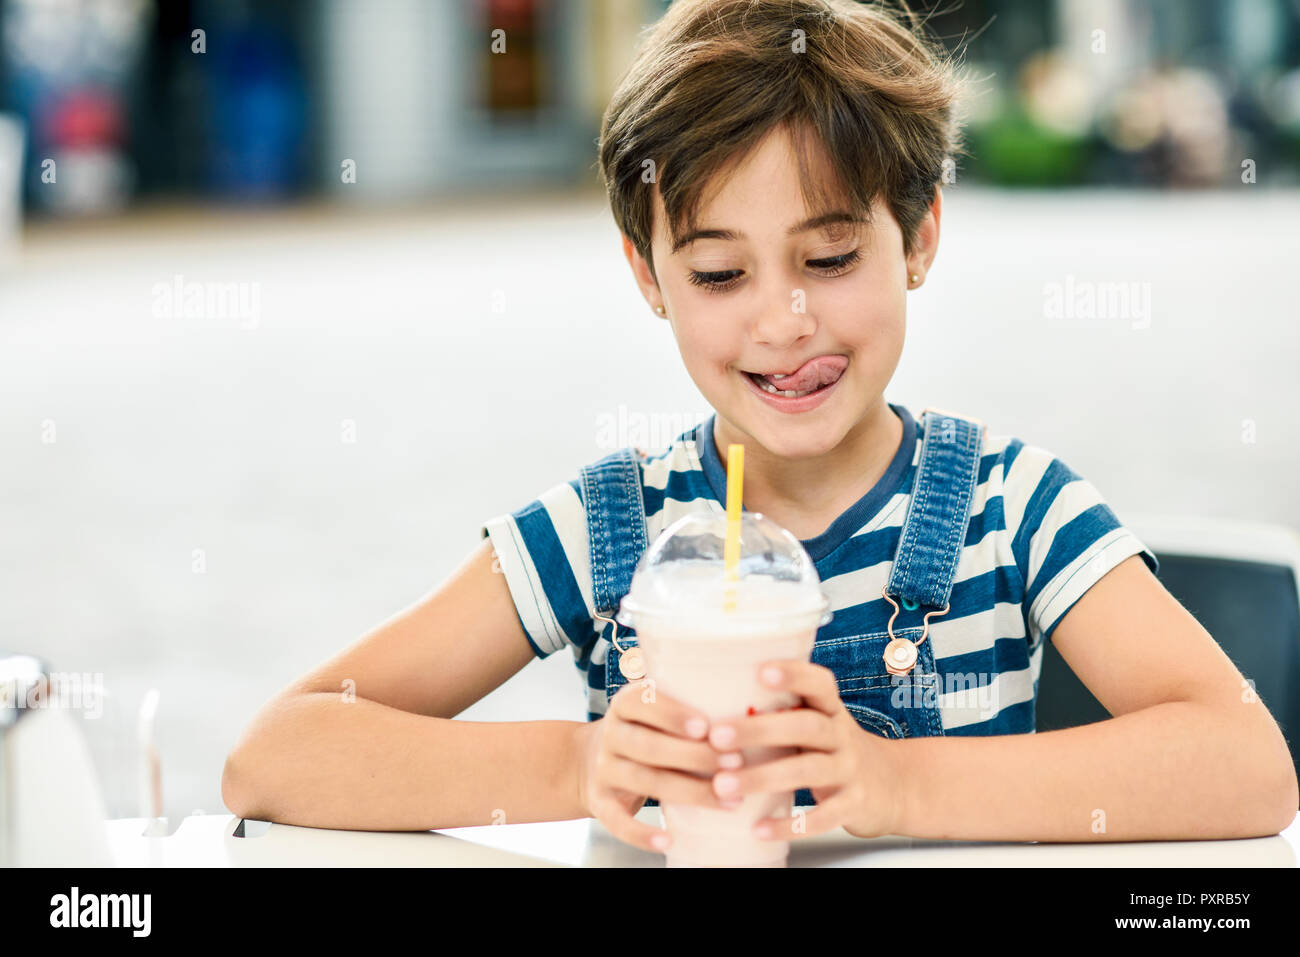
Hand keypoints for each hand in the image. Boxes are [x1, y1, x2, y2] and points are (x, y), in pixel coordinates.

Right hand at [575, 680, 745, 852]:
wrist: (591, 760)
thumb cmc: (646, 731)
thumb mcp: (655, 710)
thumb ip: (689, 702)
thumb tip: (750, 707)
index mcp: (625, 704)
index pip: (643, 702)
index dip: (672, 714)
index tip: (706, 726)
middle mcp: (610, 734)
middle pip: (648, 745)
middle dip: (694, 755)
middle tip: (735, 762)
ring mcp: (603, 769)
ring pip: (644, 781)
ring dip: (689, 792)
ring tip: (729, 799)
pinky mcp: (599, 802)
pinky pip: (617, 821)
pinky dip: (641, 834)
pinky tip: (668, 841)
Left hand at [704, 660, 904, 840]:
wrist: (895, 787)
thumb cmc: (836, 749)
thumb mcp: (821, 724)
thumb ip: (784, 713)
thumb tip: (716, 701)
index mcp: (831, 710)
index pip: (819, 684)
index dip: (794, 675)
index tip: (760, 670)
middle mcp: (842, 735)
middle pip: (805, 726)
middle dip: (759, 730)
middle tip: (717, 736)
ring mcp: (850, 771)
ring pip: (807, 771)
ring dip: (762, 778)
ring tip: (723, 786)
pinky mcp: (854, 806)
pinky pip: (822, 817)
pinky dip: (789, 826)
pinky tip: (758, 828)